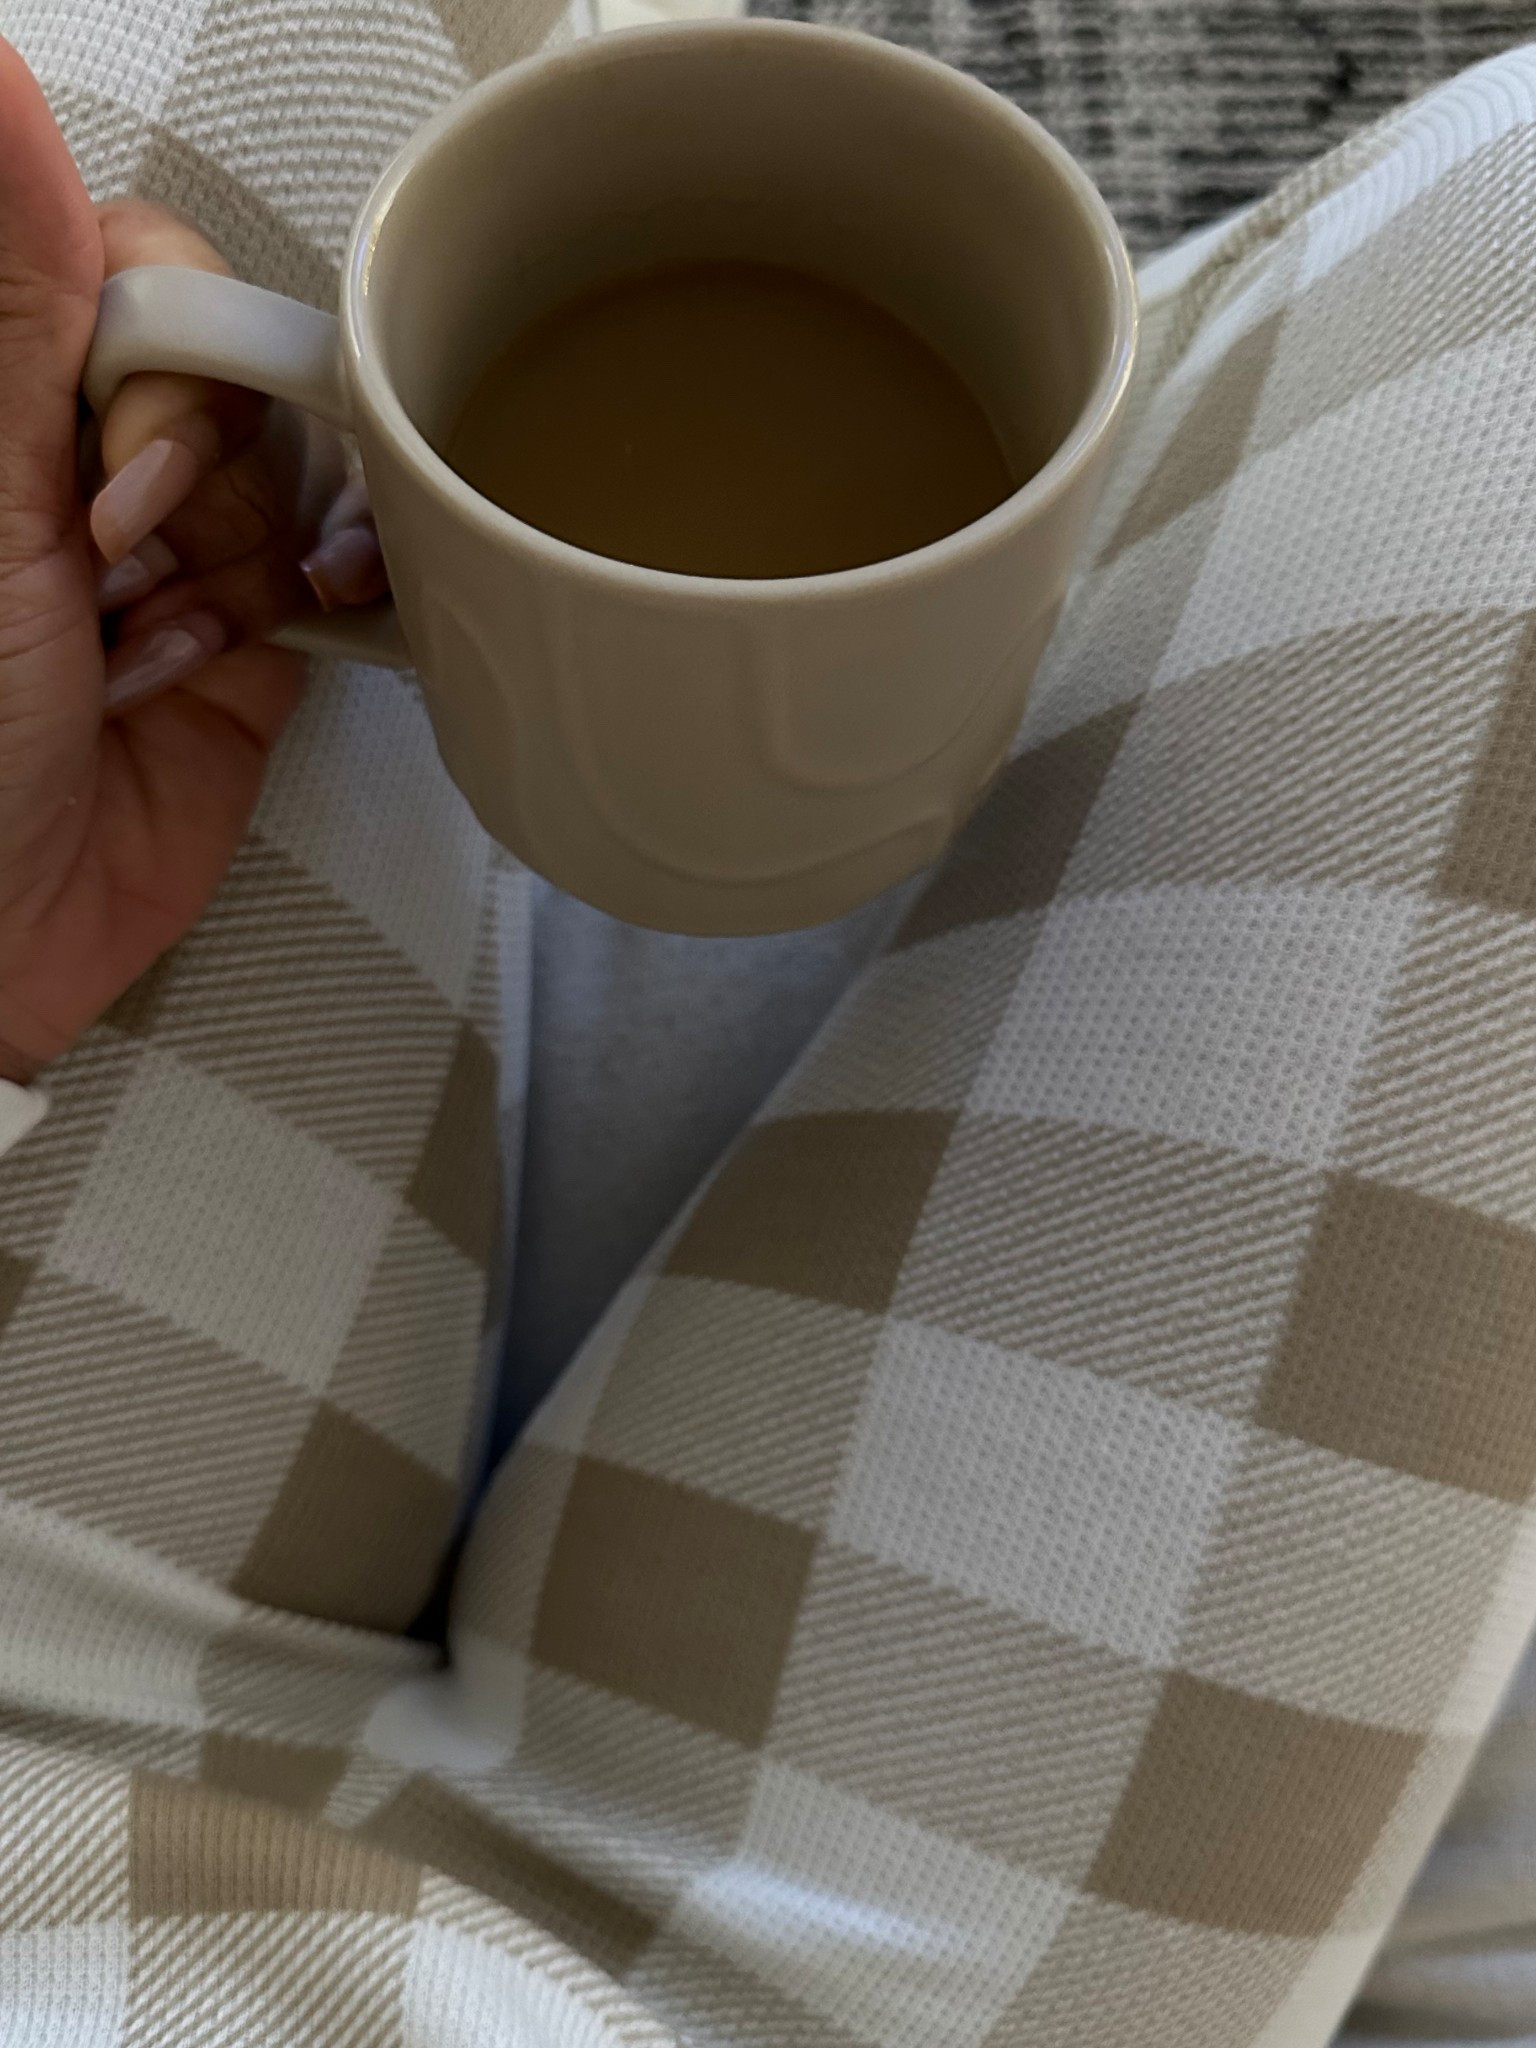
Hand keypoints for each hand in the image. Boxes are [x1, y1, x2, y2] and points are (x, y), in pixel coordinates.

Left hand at [0, 39, 383, 1085]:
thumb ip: (14, 303)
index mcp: (16, 406)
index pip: (147, 277)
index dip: (167, 374)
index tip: (107, 485)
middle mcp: (93, 463)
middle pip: (240, 376)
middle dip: (202, 489)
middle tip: (119, 577)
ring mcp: (176, 558)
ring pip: (292, 482)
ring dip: (237, 574)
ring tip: (155, 653)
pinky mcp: (244, 652)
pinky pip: (330, 580)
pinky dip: (317, 611)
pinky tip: (251, 652)